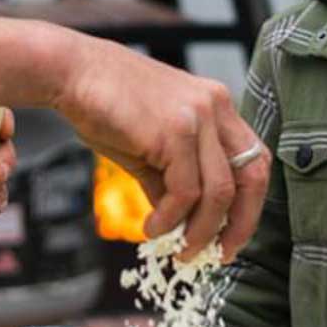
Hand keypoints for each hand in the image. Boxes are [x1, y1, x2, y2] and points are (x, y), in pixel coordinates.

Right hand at [52, 37, 268, 260]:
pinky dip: (171, 219)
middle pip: (252, 177)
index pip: (254, 160)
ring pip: (219, 192)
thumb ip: (171, 179)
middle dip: (240, 224)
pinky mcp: (173, 131)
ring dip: (200, 231)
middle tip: (216, 253)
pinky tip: (153, 226)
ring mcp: (197, 117)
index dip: (250, 204)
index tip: (230, 235)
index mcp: (216, 104)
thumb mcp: (149, 144)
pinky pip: (185, 191)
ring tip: (176, 247)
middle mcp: (215, 106)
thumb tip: (182, 223)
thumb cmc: (105, 104)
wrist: (71, 73)